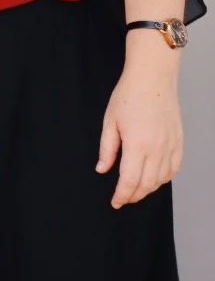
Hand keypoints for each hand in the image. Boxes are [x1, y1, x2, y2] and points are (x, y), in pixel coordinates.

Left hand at [97, 35, 182, 208]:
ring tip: (136, 191)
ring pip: (162, 179)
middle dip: (134, 195)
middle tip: (123, 199)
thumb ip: (107, 149)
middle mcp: (158, 148)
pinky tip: (154, 180)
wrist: (152, 79)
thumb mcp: (109, 121)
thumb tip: (102, 169)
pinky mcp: (179, 142)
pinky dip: (164, 179)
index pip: (130, 180)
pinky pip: (174, 169)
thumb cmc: (129, 96)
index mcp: (138, 144)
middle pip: (147, 184)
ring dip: (149, 189)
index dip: (122, 195)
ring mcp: (171, 146)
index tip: (115, 202)